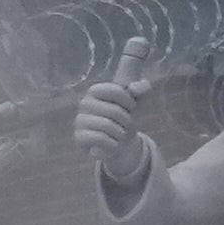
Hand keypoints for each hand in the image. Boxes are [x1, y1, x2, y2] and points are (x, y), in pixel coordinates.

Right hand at [70, 60, 153, 191]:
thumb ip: (139, 87)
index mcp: (97, 91)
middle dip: (126, 120)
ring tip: (117, 135)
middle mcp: (84, 104)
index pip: (115, 90)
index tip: (130, 105)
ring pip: (110, 127)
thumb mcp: (136, 101)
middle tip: (124, 124)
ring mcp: (80, 122)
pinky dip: (112, 145)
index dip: (128, 100)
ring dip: (120, 134)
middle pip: (115, 111)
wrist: (119, 143)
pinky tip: (110, 145)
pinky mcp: (79, 139)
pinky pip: (102, 141)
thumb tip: (143, 79)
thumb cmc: (126, 117)